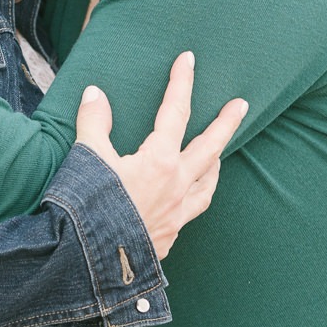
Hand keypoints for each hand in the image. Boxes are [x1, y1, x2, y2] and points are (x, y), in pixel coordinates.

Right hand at [74, 52, 247, 258]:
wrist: (87, 266)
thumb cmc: (85, 209)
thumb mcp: (85, 158)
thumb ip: (94, 123)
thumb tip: (96, 93)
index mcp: (159, 162)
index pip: (175, 113)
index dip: (181, 83)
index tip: (188, 60)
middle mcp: (176, 187)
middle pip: (210, 148)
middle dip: (226, 123)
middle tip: (241, 105)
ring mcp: (176, 216)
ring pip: (208, 184)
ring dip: (215, 164)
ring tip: (218, 154)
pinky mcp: (168, 238)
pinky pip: (192, 211)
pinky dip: (195, 196)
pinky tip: (186, 197)